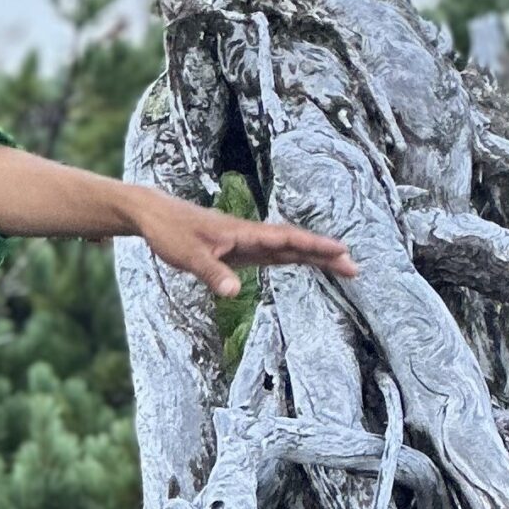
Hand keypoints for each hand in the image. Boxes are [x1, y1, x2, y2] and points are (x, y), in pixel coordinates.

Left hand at [125, 186, 359, 298]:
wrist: (155, 215)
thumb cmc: (170, 232)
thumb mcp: (187, 256)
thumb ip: (211, 273)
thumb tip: (233, 292)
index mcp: (243, 233)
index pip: (286, 239)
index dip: (313, 246)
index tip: (339, 251)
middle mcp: (251, 235)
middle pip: (295, 244)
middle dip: (324, 255)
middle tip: (354, 267)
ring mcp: (247, 242)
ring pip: (288, 249)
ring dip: (314, 257)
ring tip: (343, 267)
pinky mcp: (240, 249)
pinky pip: (274, 254)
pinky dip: (294, 259)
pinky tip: (307, 264)